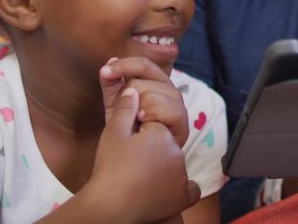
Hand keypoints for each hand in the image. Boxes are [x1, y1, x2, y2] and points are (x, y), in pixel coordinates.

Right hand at [85, 87, 200, 222]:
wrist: (109, 207)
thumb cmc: (109, 169)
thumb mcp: (113, 133)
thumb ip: (125, 108)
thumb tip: (133, 89)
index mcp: (161, 133)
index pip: (154, 121)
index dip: (140, 127)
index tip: (128, 140)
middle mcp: (177, 152)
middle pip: (165, 140)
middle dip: (152, 143)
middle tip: (132, 156)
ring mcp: (181, 175)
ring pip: (174, 161)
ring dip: (163, 162)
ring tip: (141, 170)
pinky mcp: (181, 196)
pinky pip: (189, 189)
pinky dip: (180, 188)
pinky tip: (167, 187)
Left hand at [100, 57, 189, 147]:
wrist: (128, 163)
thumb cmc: (124, 133)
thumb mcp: (114, 105)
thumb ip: (111, 84)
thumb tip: (110, 59)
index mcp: (155, 84)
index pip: (145, 64)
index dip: (125, 65)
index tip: (105, 71)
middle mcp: (169, 92)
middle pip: (151, 77)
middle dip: (131, 91)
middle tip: (124, 110)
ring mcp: (178, 109)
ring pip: (162, 92)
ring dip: (143, 103)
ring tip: (135, 118)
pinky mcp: (183, 127)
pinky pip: (173, 111)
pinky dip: (156, 113)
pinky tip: (142, 120)